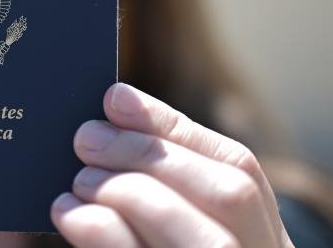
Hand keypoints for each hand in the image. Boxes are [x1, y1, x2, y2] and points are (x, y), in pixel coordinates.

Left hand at [50, 83, 293, 247]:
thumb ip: (162, 182)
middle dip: (147, 155)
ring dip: (130, 193)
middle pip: (227, 194)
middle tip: (82, 139)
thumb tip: (112, 110)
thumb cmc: (163, 247)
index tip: (113, 99)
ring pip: (203, 239)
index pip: (237, 168)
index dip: (172, 126)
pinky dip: (106, 236)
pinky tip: (68, 216)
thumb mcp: (181, 223)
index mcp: (264, 240)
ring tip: (77, 182)